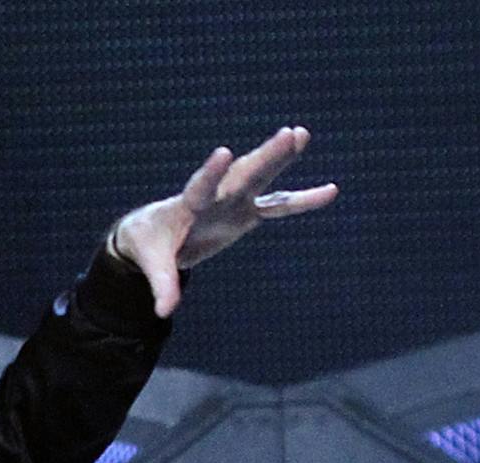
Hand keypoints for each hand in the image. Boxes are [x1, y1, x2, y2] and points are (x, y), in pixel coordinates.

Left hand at [106, 126, 337, 315]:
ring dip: (281, 158)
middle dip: (265, 157)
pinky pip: (279, 206)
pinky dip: (302, 200)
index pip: (201, 187)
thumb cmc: (149, 244)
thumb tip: (165, 312)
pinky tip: (330, 191)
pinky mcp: (247, 213)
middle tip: (289, 133)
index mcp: (188, 205)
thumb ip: (162, 284)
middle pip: (242, 175)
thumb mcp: (152, 263)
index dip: (211, 173)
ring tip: (301, 134)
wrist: (155, 234)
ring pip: (262, 178)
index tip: (224, 154)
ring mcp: (234, 202)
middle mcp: (215, 197)